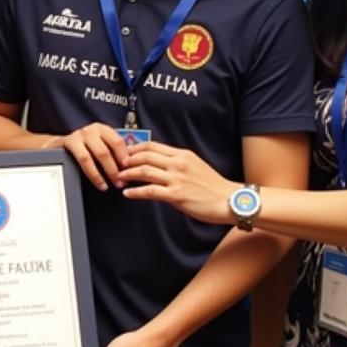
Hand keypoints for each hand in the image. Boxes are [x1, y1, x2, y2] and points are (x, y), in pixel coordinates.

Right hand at [54, 122, 130, 190]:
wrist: (58, 146)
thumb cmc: (83, 148)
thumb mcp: (98, 146)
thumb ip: (111, 153)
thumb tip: (129, 167)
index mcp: (103, 129)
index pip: (118, 142)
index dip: (125, 157)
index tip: (130, 171)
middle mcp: (92, 130)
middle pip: (108, 150)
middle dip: (115, 169)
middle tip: (120, 182)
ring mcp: (80, 135)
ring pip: (97, 155)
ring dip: (105, 172)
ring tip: (109, 185)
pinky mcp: (69, 142)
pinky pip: (84, 159)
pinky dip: (93, 173)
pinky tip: (98, 182)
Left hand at [118, 142, 237, 223]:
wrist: (228, 200)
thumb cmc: (212, 185)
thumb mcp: (195, 165)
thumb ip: (177, 162)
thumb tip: (158, 163)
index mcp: (182, 154)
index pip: (152, 146)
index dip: (134, 148)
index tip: (124, 153)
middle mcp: (178, 163)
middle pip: (145, 156)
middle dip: (127, 160)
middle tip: (117, 165)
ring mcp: (176, 179)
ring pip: (144, 171)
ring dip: (128, 174)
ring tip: (119, 178)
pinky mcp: (176, 195)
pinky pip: (149, 191)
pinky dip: (135, 191)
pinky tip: (127, 193)